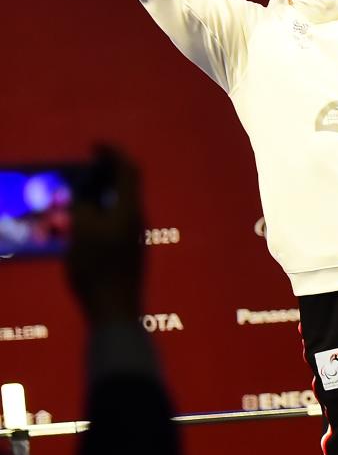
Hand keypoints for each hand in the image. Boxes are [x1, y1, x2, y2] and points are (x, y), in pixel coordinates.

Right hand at [64, 149, 144, 324]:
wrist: (115, 309)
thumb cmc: (97, 269)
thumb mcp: (82, 232)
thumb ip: (83, 207)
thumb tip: (84, 195)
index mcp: (130, 209)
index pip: (129, 170)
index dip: (114, 153)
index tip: (96, 146)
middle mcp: (138, 218)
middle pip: (128, 185)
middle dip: (109, 171)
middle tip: (88, 166)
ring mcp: (136, 235)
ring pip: (123, 203)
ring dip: (104, 191)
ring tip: (82, 191)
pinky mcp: (131, 249)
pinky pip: (117, 218)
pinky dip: (103, 209)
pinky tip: (87, 218)